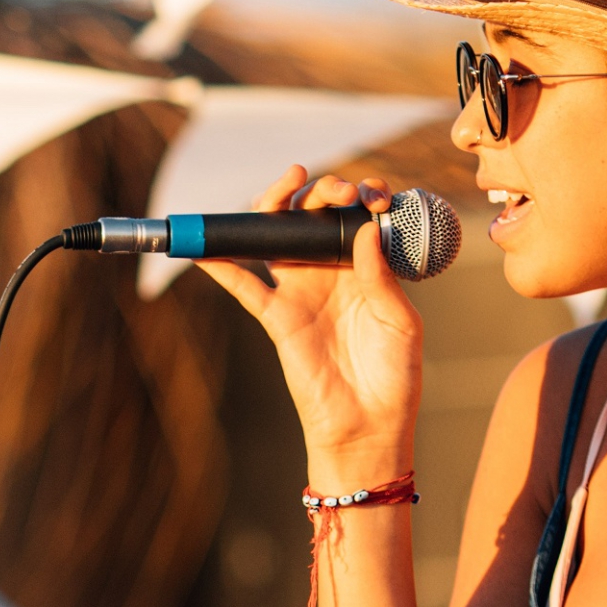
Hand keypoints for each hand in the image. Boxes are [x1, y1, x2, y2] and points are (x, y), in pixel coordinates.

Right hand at [198, 167, 422, 485]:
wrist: (368, 424)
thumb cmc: (394, 375)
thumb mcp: (400, 321)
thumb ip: (381, 275)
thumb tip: (366, 228)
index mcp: (366, 268)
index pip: (358, 217)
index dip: (364, 195)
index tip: (376, 197)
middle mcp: (331, 272)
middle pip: (314, 216)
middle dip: (324, 190)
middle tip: (336, 191)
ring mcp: (301, 291)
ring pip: (277, 235)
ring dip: (277, 204)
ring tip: (289, 182)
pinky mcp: (277, 315)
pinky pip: (244, 285)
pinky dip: (223, 264)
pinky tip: (207, 246)